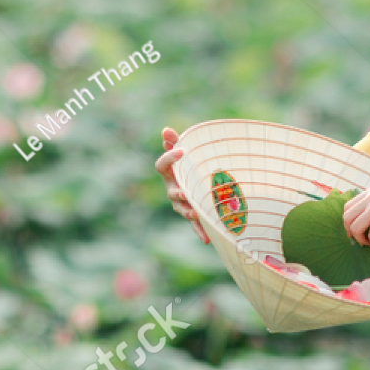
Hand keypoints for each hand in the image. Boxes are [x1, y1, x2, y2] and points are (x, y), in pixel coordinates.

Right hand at [155, 126, 209, 244]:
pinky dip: (200, 231)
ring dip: (189, 211)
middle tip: (185, 191)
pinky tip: (208, 239)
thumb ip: (174, 142)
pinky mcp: (194, 215)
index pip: (161, 165)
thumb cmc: (190, 165)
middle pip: (172, 192)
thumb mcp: (185, 154)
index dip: (169, 158)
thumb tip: (165, 129)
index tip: (182, 150)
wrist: (200, 183)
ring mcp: (182, 204)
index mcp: (170, 173)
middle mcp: (173, 189)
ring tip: (195, 212)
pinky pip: (195, 224)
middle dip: (178, 192)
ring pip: (182, 209)